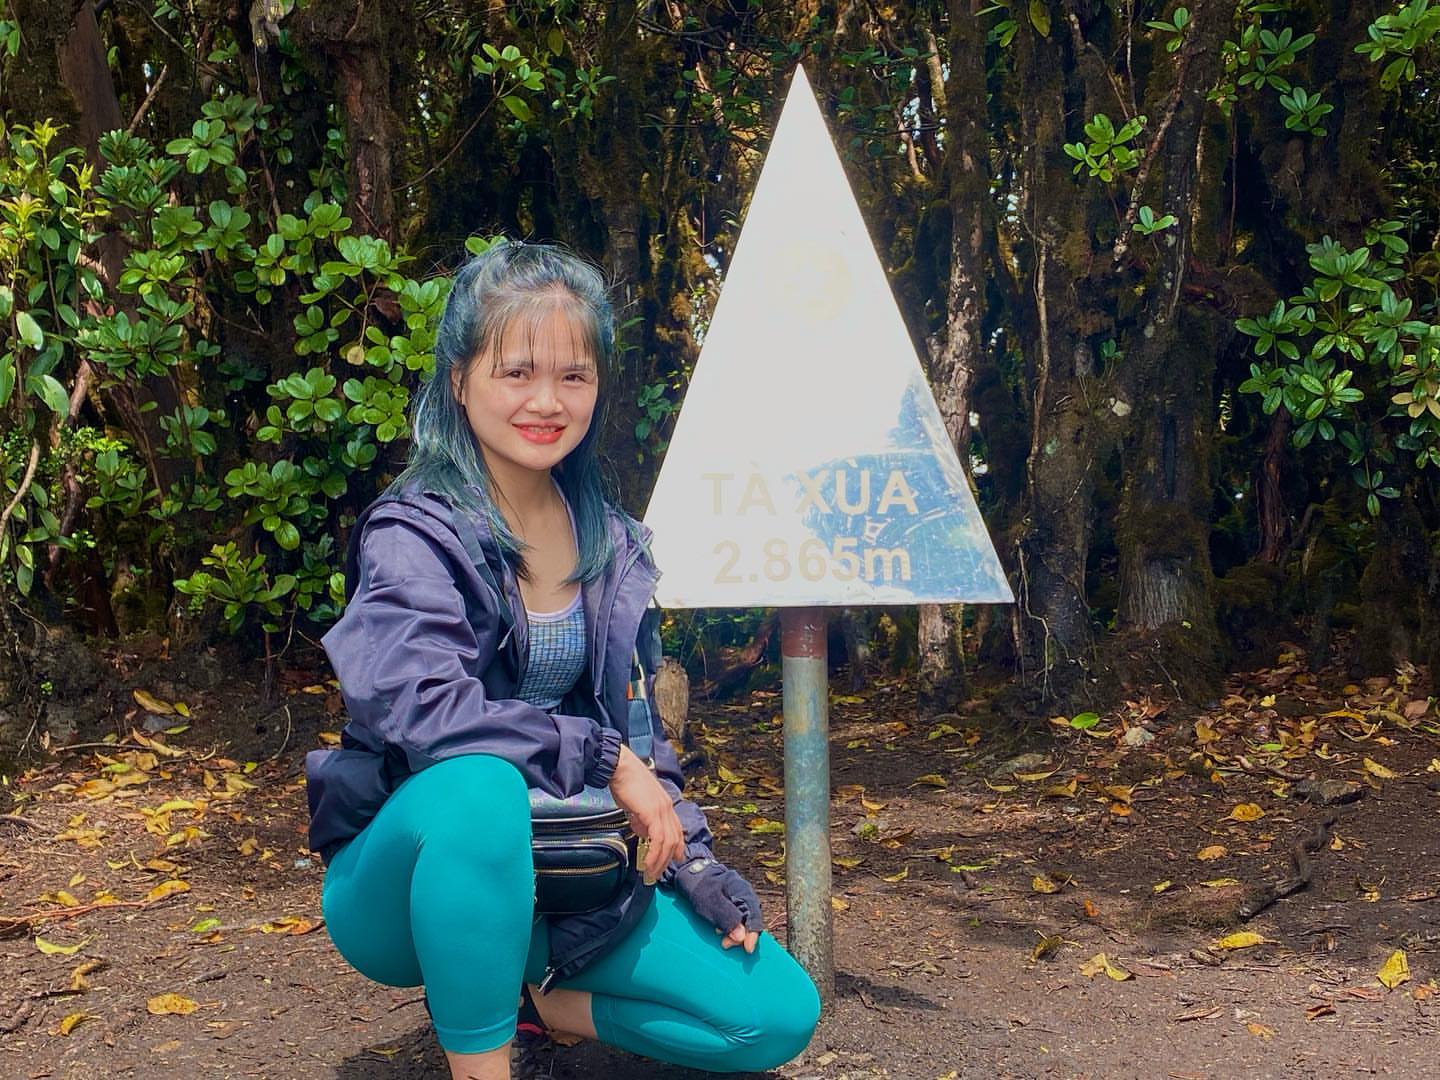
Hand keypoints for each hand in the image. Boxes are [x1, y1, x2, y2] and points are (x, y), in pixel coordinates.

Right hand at [608, 744, 684, 883]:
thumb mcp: (635, 804)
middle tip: (657, 873)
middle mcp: (667, 807)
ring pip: (668, 842)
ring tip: (651, 873)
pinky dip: (655, 854)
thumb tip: (643, 832)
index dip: (677, 846)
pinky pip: (658, 839)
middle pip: (674, 839)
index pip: (676, 829)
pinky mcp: (653, 813)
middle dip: (666, 860)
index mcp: (664, 804)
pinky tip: (648, 863)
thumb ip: (641, 818)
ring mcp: (662, 809)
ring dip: (660, 861)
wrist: (619, 766)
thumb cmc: (624, 781)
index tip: (673, 859)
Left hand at [673, 859, 762, 951]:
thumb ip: (726, 917)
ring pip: (744, 921)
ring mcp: (739, 899)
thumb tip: (742, 937)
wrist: (688, 874)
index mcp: (743, 891)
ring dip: (736, 934)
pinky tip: (721, 931)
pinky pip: (737, 919)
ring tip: (722, 939)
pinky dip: (731, 928)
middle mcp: (745, 895)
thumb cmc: (699, 885)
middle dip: (742, 936)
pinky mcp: (732, 904)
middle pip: (751, 920)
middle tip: (725, 944)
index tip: (747, 949)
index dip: (753, 934)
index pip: (754, 915)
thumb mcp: (709, 901)